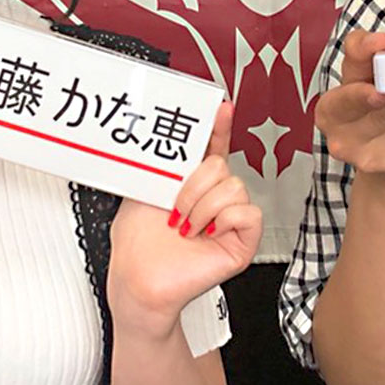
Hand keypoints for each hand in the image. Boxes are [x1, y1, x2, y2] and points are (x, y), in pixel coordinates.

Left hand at [107, 102, 261, 338]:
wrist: (138, 277)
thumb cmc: (137, 243)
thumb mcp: (144, 189)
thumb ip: (161, 162)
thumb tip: (167, 138)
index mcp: (192, 182)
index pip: (214, 147)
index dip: (219, 126)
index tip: (220, 107)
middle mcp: (213, 199)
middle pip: (221, 165)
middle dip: (192, 185)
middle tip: (174, 209)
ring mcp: (229, 219)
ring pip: (234, 186)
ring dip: (202, 206)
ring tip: (186, 227)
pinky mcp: (242, 241)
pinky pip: (248, 213)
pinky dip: (223, 220)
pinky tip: (206, 232)